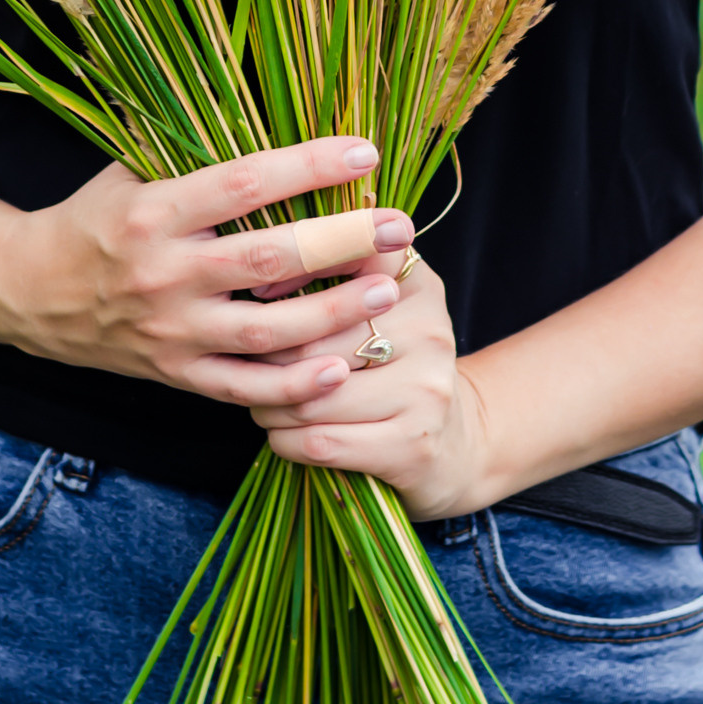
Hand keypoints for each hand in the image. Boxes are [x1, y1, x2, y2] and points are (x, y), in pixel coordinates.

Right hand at [0, 136, 414, 413]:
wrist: (29, 294)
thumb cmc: (93, 218)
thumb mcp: (130, 171)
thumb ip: (192, 154)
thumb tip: (268, 107)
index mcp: (154, 211)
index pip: (243, 183)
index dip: (306, 166)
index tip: (364, 151)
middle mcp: (164, 273)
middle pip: (267, 260)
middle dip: (340, 242)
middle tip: (397, 226)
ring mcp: (170, 331)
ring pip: (265, 330)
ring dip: (333, 313)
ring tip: (386, 290)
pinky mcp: (173, 373)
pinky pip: (242, 388)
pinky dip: (292, 386)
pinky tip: (339, 368)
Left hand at [249, 256, 491, 519]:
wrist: (458, 439)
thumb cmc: (399, 362)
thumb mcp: (386, 305)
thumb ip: (340, 273)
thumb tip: (261, 272)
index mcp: (417, 283)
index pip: (348, 257)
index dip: (293, 271)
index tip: (260, 292)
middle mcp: (428, 331)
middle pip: (314, 340)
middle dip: (266, 356)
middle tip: (245, 362)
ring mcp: (425, 391)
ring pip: (312, 397)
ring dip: (270, 404)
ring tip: (258, 399)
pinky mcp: (412, 446)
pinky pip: (322, 442)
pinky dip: (286, 440)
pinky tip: (281, 434)